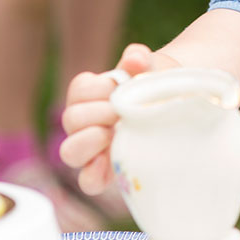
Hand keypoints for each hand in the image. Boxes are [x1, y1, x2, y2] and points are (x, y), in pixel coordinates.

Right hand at [60, 43, 175, 195]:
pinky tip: (108, 163)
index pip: (80, 89)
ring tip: (114, 133)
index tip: (120, 86)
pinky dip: (93, 174)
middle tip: (122, 112)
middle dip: (99, 114)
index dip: (100, 88)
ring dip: (91, 141)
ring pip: (69, 151)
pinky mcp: (102, 171)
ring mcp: (89, 148)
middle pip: (71, 119)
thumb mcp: (148, 69)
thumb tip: (135, 59)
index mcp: (87, 93)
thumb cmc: (151, 85)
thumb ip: (139, 59)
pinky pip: (87, 181)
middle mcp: (82, 121)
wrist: (170, 104)